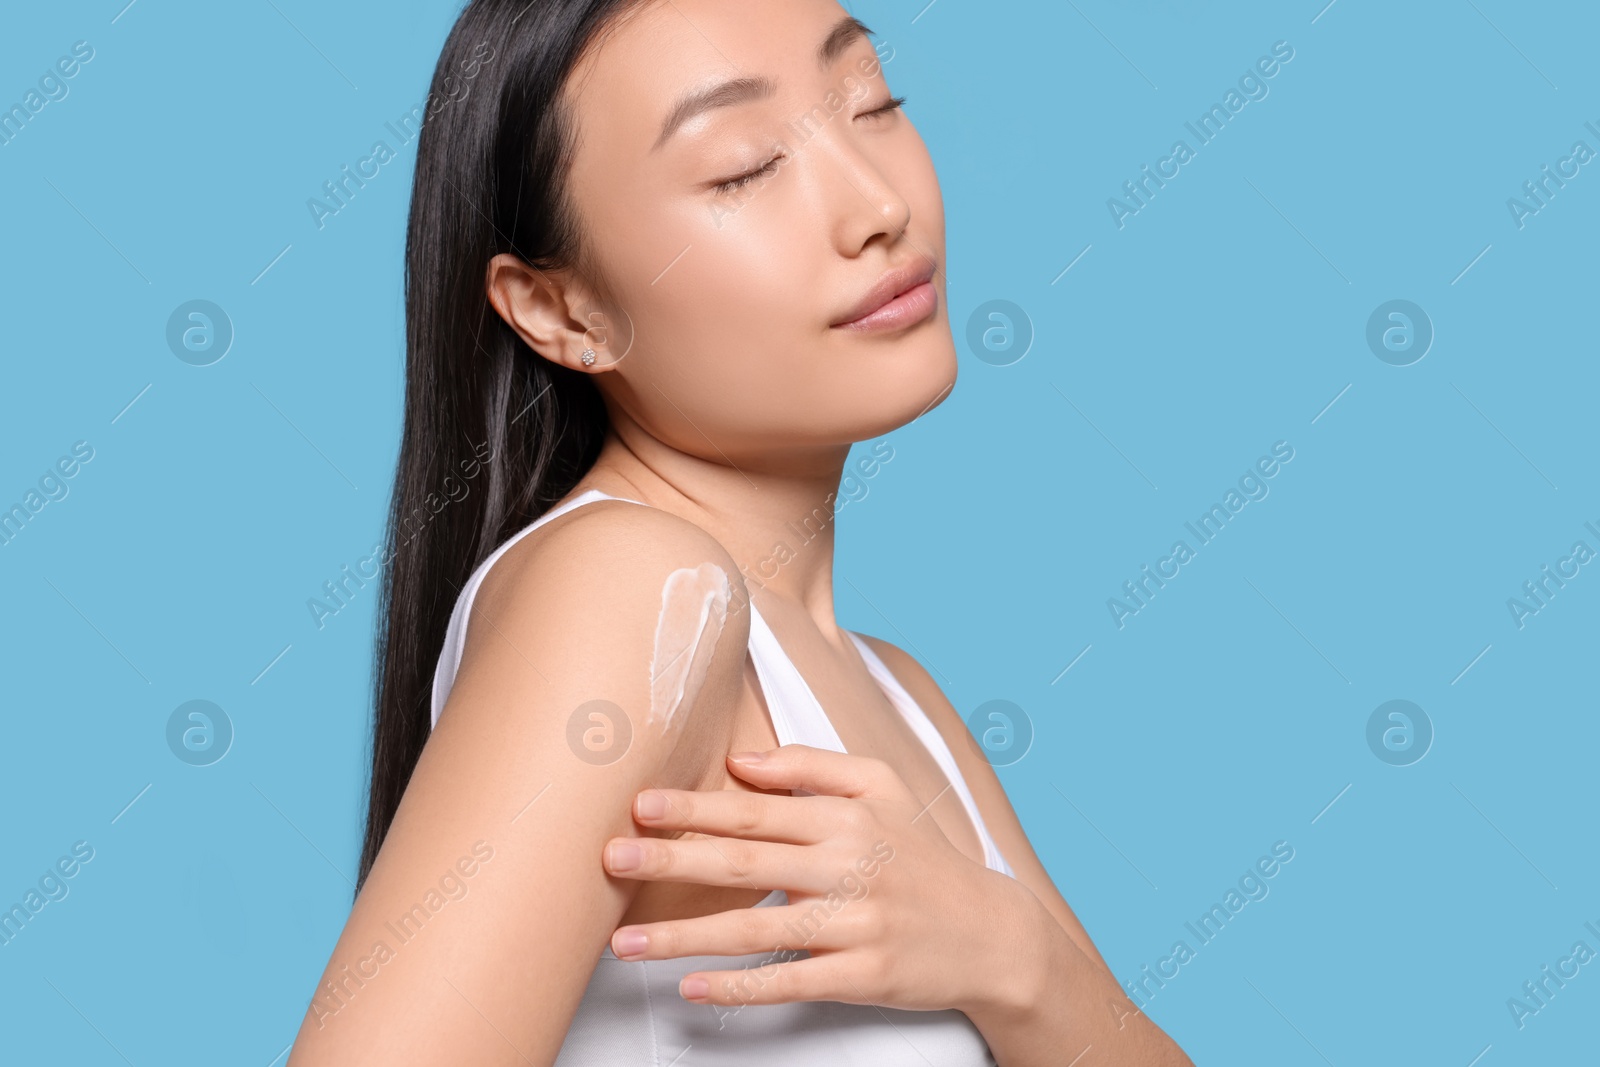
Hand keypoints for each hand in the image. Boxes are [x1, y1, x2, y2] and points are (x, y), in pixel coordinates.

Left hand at [599, 743, 1042, 1015]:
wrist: (991, 934)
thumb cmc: (925, 857)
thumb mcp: (884, 788)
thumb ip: (814, 767)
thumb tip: (742, 762)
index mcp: (846, 818)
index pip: (755, 810)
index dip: (695, 808)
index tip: (641, 806)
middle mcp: (848, 867)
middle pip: (744, 862)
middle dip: (672, 860)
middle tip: (613, 859)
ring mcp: (854, 925)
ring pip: (754, 928)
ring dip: (684, 935)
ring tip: (627, 941)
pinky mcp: (862, 976)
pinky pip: (788, 982)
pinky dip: (737, 987)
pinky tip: (691, 988)